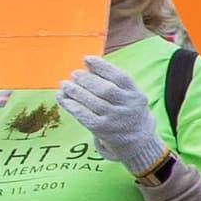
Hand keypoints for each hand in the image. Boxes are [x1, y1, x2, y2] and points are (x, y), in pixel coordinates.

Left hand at [59, 55, 165, 173]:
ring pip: (92, 102)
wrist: (137, 141)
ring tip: (64, 84)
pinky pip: (84, 115)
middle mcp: (127, 107)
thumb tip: (88, 66)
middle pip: (105, 89)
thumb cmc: (128, 111)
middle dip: (86, 79)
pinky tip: (63, 98)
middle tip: (74, 74)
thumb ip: (114, 82)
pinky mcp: (102, 130)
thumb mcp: (130, 96)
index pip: (120, 77)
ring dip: (75, 91)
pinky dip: (71, 105)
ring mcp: (115, 119)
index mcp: (136, 95)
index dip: (103, 66)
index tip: (87, 59)